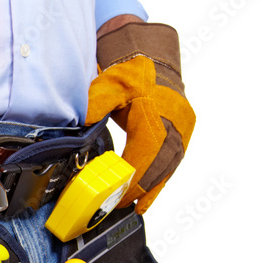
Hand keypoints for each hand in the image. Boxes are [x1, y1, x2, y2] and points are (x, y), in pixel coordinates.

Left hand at [86, 22, 194, 212]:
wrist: (152, 57)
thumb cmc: (132, 71)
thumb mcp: (109, 84)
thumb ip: (95, 105)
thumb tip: (80, 123)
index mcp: (156, 115)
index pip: (145, 156)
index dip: (133, 178)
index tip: (120, 194)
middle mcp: (174, 125)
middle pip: (160, 167)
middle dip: (142, 189)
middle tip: (123, 205)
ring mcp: (182, 129)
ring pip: (169, 167)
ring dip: (154, 188)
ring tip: (137, 205)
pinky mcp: (184, 132)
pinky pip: (174, 161)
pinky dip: (162, 179)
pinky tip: (151, 193)